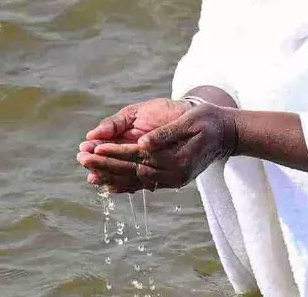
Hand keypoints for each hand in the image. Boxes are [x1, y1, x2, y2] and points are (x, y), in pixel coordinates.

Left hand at [76, 104, 237, 192]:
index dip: (115, 151)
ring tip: (88, 173)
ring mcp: (172, 180)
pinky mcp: (171, 180)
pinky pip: (144, 185)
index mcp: (177, 158)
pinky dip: (125, 186)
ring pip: (136, 181)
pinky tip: (108, 185)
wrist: (226, 134)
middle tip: (81, 158)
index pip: (138, 156)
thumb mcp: (190, 120)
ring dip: (111, 176)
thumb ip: (165, 133)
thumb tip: (142, 143)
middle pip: (132, 170)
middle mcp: (173, 174)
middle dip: (105, 164)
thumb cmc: (207, 120)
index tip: (94, 147)